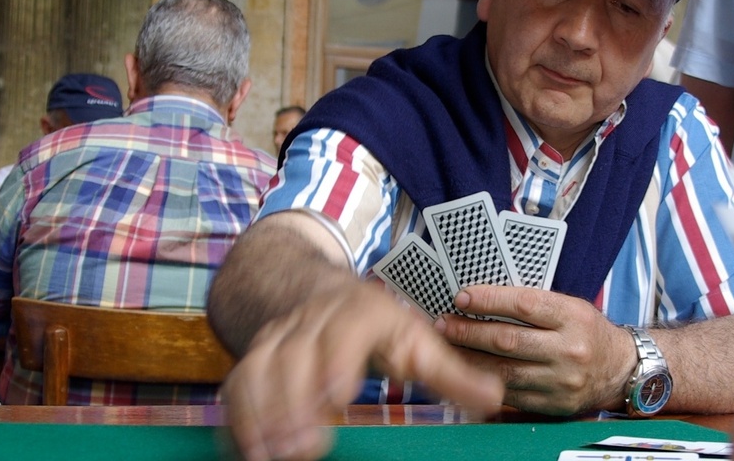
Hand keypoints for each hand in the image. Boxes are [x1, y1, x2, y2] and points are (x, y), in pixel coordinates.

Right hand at [222, 279, 501, 460]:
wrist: (312, 288)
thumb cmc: (374, 324)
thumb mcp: (416, 339)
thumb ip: (451, 372)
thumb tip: (494, 396)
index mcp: (360, 313)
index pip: (348, 328)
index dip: (339, 359)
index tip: (337, 393)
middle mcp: (313, 321)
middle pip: (297, 354)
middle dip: (295, 400)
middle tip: (303, 446)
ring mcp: (279, 338)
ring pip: (261, 368)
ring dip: (263, 412)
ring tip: (275, 454)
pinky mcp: (254, 357)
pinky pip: (239, 383)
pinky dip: (239, 416)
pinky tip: (251, 448)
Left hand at [437, 285, 635, 415]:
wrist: (620, 370)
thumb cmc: (588, 332)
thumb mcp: (571, 307)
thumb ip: (534, 305)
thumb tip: (485, 298)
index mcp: (573, 317)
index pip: (524, 304)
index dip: (489, 300)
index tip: (462, 297)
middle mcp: (568, 350)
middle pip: (507, 340)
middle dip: (469, 331)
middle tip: (444, 323)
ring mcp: (560, 381)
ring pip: (504, 371)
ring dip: (469, 358)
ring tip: (448, 347)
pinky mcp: (553, 404)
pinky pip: (511, 394)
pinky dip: (484, 383)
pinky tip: (467, 372)